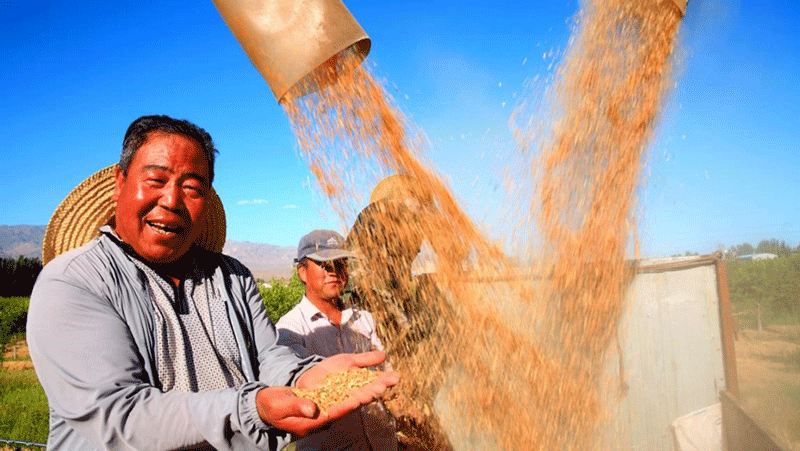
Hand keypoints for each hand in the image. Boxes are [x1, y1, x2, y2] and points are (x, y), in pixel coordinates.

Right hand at [256, 351, 399, 436]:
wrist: (269, 404)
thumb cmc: (273, 406)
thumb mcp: (281, 406)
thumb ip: (297, 406)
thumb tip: (312, 408)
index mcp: (317, 418)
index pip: (340, 409)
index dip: (355, 401)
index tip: (370, 394)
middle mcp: (327, 411)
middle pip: (353, 401)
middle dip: (370, 392)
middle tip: (388, 383)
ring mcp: (329, 403)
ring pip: (354, 394)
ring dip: (372, 386)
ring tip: (390, 379)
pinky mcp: (329, 395)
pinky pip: (348, 389)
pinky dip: (363, 382)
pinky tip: (376, 378)